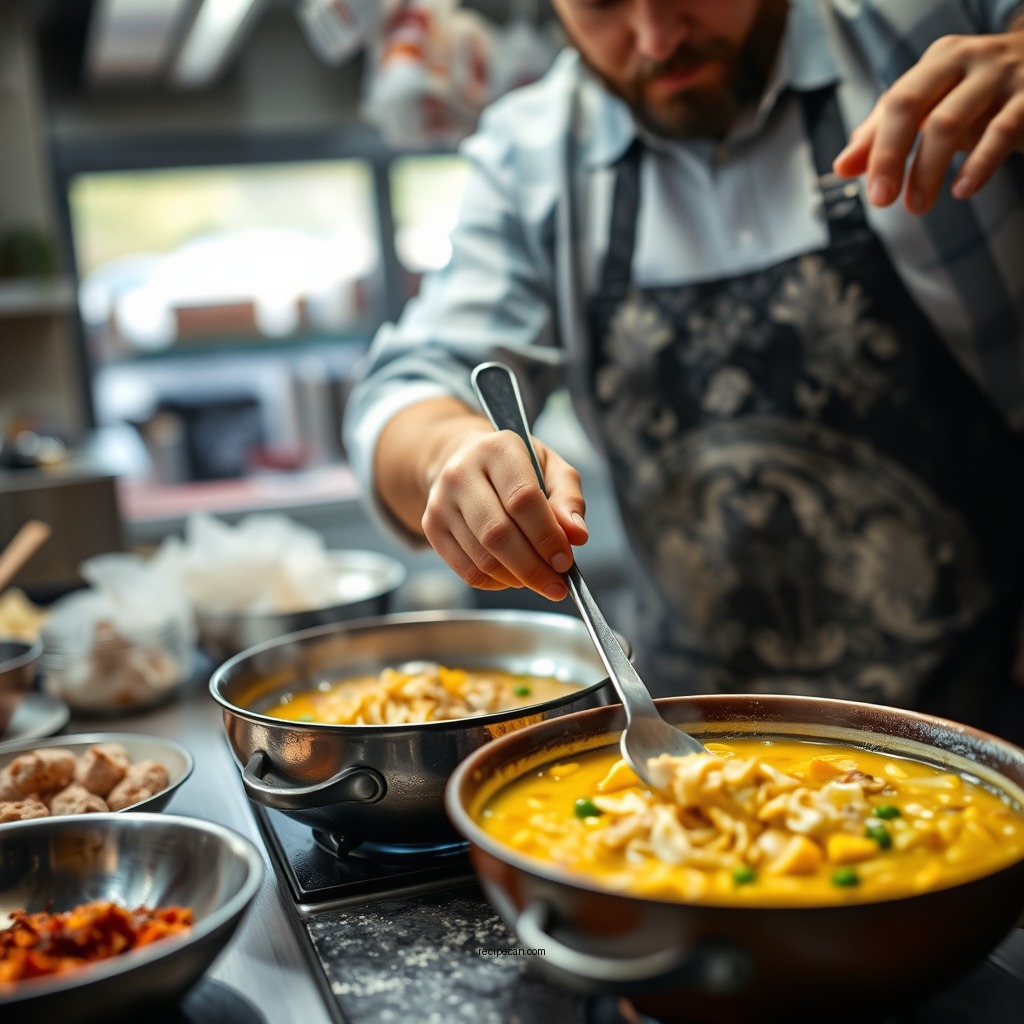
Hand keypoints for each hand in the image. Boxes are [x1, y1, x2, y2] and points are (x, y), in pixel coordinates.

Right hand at [420, 428, 587, 601]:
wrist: (463, 459)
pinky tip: (513, 576)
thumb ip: (569, 499)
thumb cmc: (516, 467)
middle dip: (533, 567)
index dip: (547, 536)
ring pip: (482, 558)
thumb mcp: (551, 468)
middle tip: (557, 585)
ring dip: (517, 578)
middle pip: (498, 533)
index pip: (522, 499)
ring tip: (539, 579)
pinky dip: (496, 583)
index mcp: (497, 449)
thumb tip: (576, 535)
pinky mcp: (431, 527)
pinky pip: (467, 571)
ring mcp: (440, 501)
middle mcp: (461, 472)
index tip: (565, 561)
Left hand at [833, 30, 1023, 213]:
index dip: (876, 150)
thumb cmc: (979, 93)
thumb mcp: (934, 106)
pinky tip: (963, 190)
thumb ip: (886, 133)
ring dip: (928, 170)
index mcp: (937, 61)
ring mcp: (1001, 74)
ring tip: (917, 207)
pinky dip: (979, 164)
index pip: (894, 104)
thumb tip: (841, 168)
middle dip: (891, 157)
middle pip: (912, 106)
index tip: (870, 193)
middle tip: (883, 202)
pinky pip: (1000, 131)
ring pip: (949, 122)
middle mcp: (967, 59)